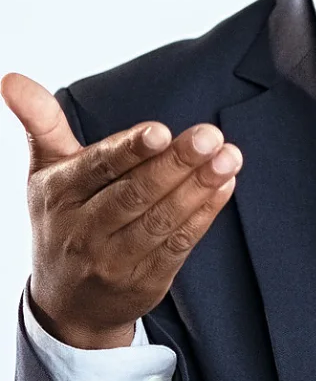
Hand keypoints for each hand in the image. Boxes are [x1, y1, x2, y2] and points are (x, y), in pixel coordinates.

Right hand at [3, 73, 240, 348]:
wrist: (67, 302)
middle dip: (176, 163)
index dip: (130, 150)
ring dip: (199, 187)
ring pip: (161, 218)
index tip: (160, 131)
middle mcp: (84, 227)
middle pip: (136, 192)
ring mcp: (115, 257)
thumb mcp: (47, 171)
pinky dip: (205, 213)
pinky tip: (225, 185)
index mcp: (60, 193)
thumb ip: (42, 123)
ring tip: (229, 157)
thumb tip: (12, 78)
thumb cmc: (64, 218)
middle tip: (211, 137)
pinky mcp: (146, 278)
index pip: (99, 168)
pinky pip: (179, 243)